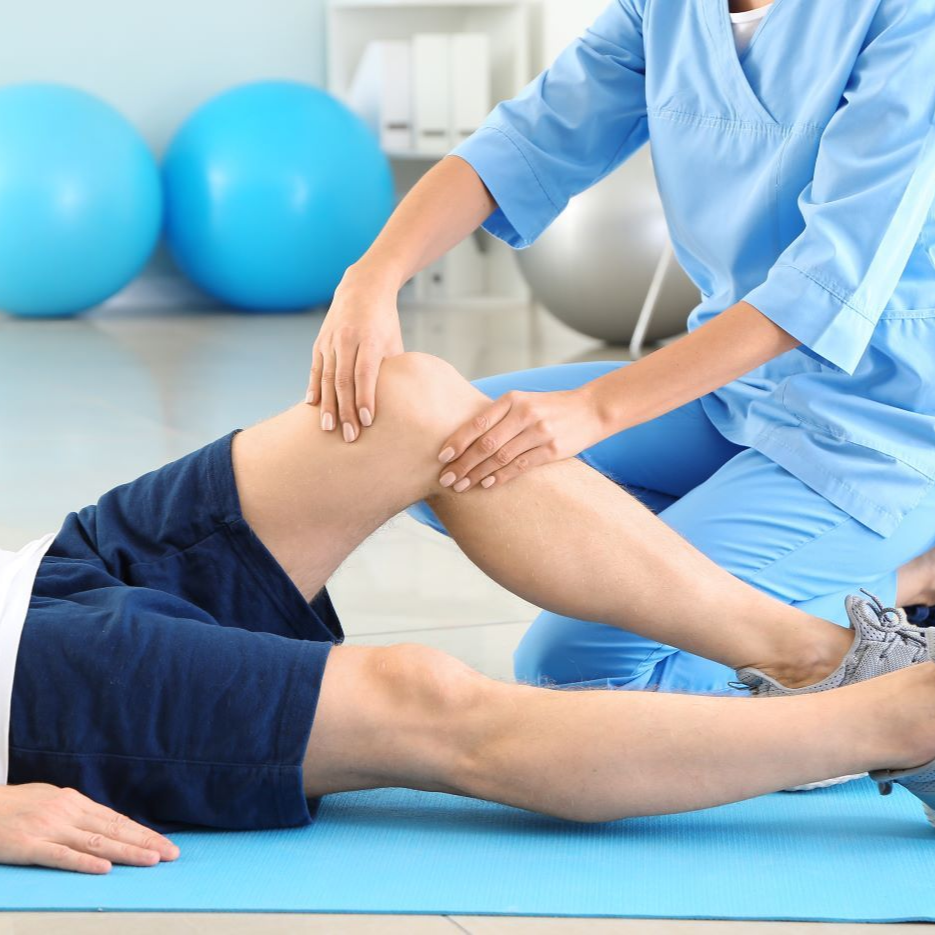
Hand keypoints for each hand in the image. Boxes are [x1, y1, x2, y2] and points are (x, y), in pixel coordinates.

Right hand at [0, 783, 179, 874]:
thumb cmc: (14, 806)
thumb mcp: (50, 801)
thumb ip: (75, 814)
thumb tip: (101, 824)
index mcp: (74, 802)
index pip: (117, 820)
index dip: (143, 833)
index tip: (164, 843)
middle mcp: (67, 813)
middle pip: (114, 829)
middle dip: (146, 842)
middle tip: (171, 853)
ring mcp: (49, 828)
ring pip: (96, 842)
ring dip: (126, 852)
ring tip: (151, 860)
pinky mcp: (29, 845)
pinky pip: (61, 856)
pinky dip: (85, 862)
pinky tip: (104, 868)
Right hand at [306, 268, 403, 442]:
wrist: (363, 288)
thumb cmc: (385, 321)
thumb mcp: (394, 341)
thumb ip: (391, 369)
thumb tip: (396, 403)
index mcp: (370, 339)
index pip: (365, 373)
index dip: (365, 398)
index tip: (367, 421)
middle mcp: (347, 339)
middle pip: (343, 380)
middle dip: (346, 411)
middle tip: (349, 437)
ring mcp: (330, 340)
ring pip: (326, 378)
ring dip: (327, 405)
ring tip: (328, 429)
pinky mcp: (319, 342)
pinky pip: (315, 369)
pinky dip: (314, 388)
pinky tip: (311, 406)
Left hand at [437, 388, 603, 491]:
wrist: (591, 409)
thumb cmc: (549, 407)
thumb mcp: (523, 401)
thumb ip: (497, 415)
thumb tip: (463, 436)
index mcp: (512, 399)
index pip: (478, 422)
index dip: (457, 441)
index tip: (441, 457)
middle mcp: (524, 414)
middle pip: (485, 443)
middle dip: (462, 463)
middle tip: (446, 479)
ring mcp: (539, 432)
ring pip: (500, 457)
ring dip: (478, 474)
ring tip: (462, 486)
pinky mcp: (552, 449)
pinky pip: (521, 466)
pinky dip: (501, 477)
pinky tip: (487, 484)